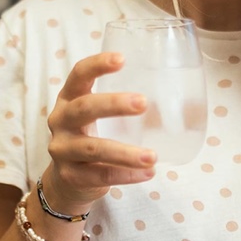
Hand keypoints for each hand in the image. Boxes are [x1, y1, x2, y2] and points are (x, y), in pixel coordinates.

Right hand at [42, 52, 156, 210]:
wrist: (67, 181)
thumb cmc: (91, 138)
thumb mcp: (98, 118)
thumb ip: (123, 108)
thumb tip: (179, 101)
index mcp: (69, 99)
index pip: (78, 75)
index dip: (97, 65)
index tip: (122, 59)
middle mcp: (61, 121)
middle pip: (84, 108)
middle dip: (114, 104)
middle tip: (143, 103)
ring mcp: (63, 150)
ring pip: (94, 148)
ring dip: (125, 153)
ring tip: (153, 156)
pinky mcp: (71, 176)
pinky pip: (101, 175)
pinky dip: (126, 175)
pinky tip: (147, 173)